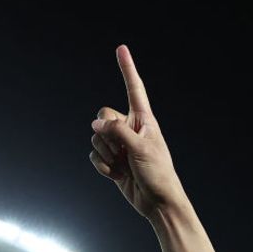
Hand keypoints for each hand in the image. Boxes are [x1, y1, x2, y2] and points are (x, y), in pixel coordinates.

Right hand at [90, 45, 189, 217]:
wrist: (158, 203)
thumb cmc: (158, 174)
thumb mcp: (141, 149)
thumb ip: (117, 132)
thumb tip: (95, 124)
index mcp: (145, 120)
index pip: (134, 89)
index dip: (127, 69)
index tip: (122, 48)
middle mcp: (131, 128)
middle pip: (103, 116)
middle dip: (108, 134)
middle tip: (124, 152)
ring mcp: (120, 144)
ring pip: (96, 137)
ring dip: (106, 154)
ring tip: (124, 165)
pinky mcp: (112, 160)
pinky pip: (94, 155)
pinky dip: (103, 166)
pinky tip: (117, 175)